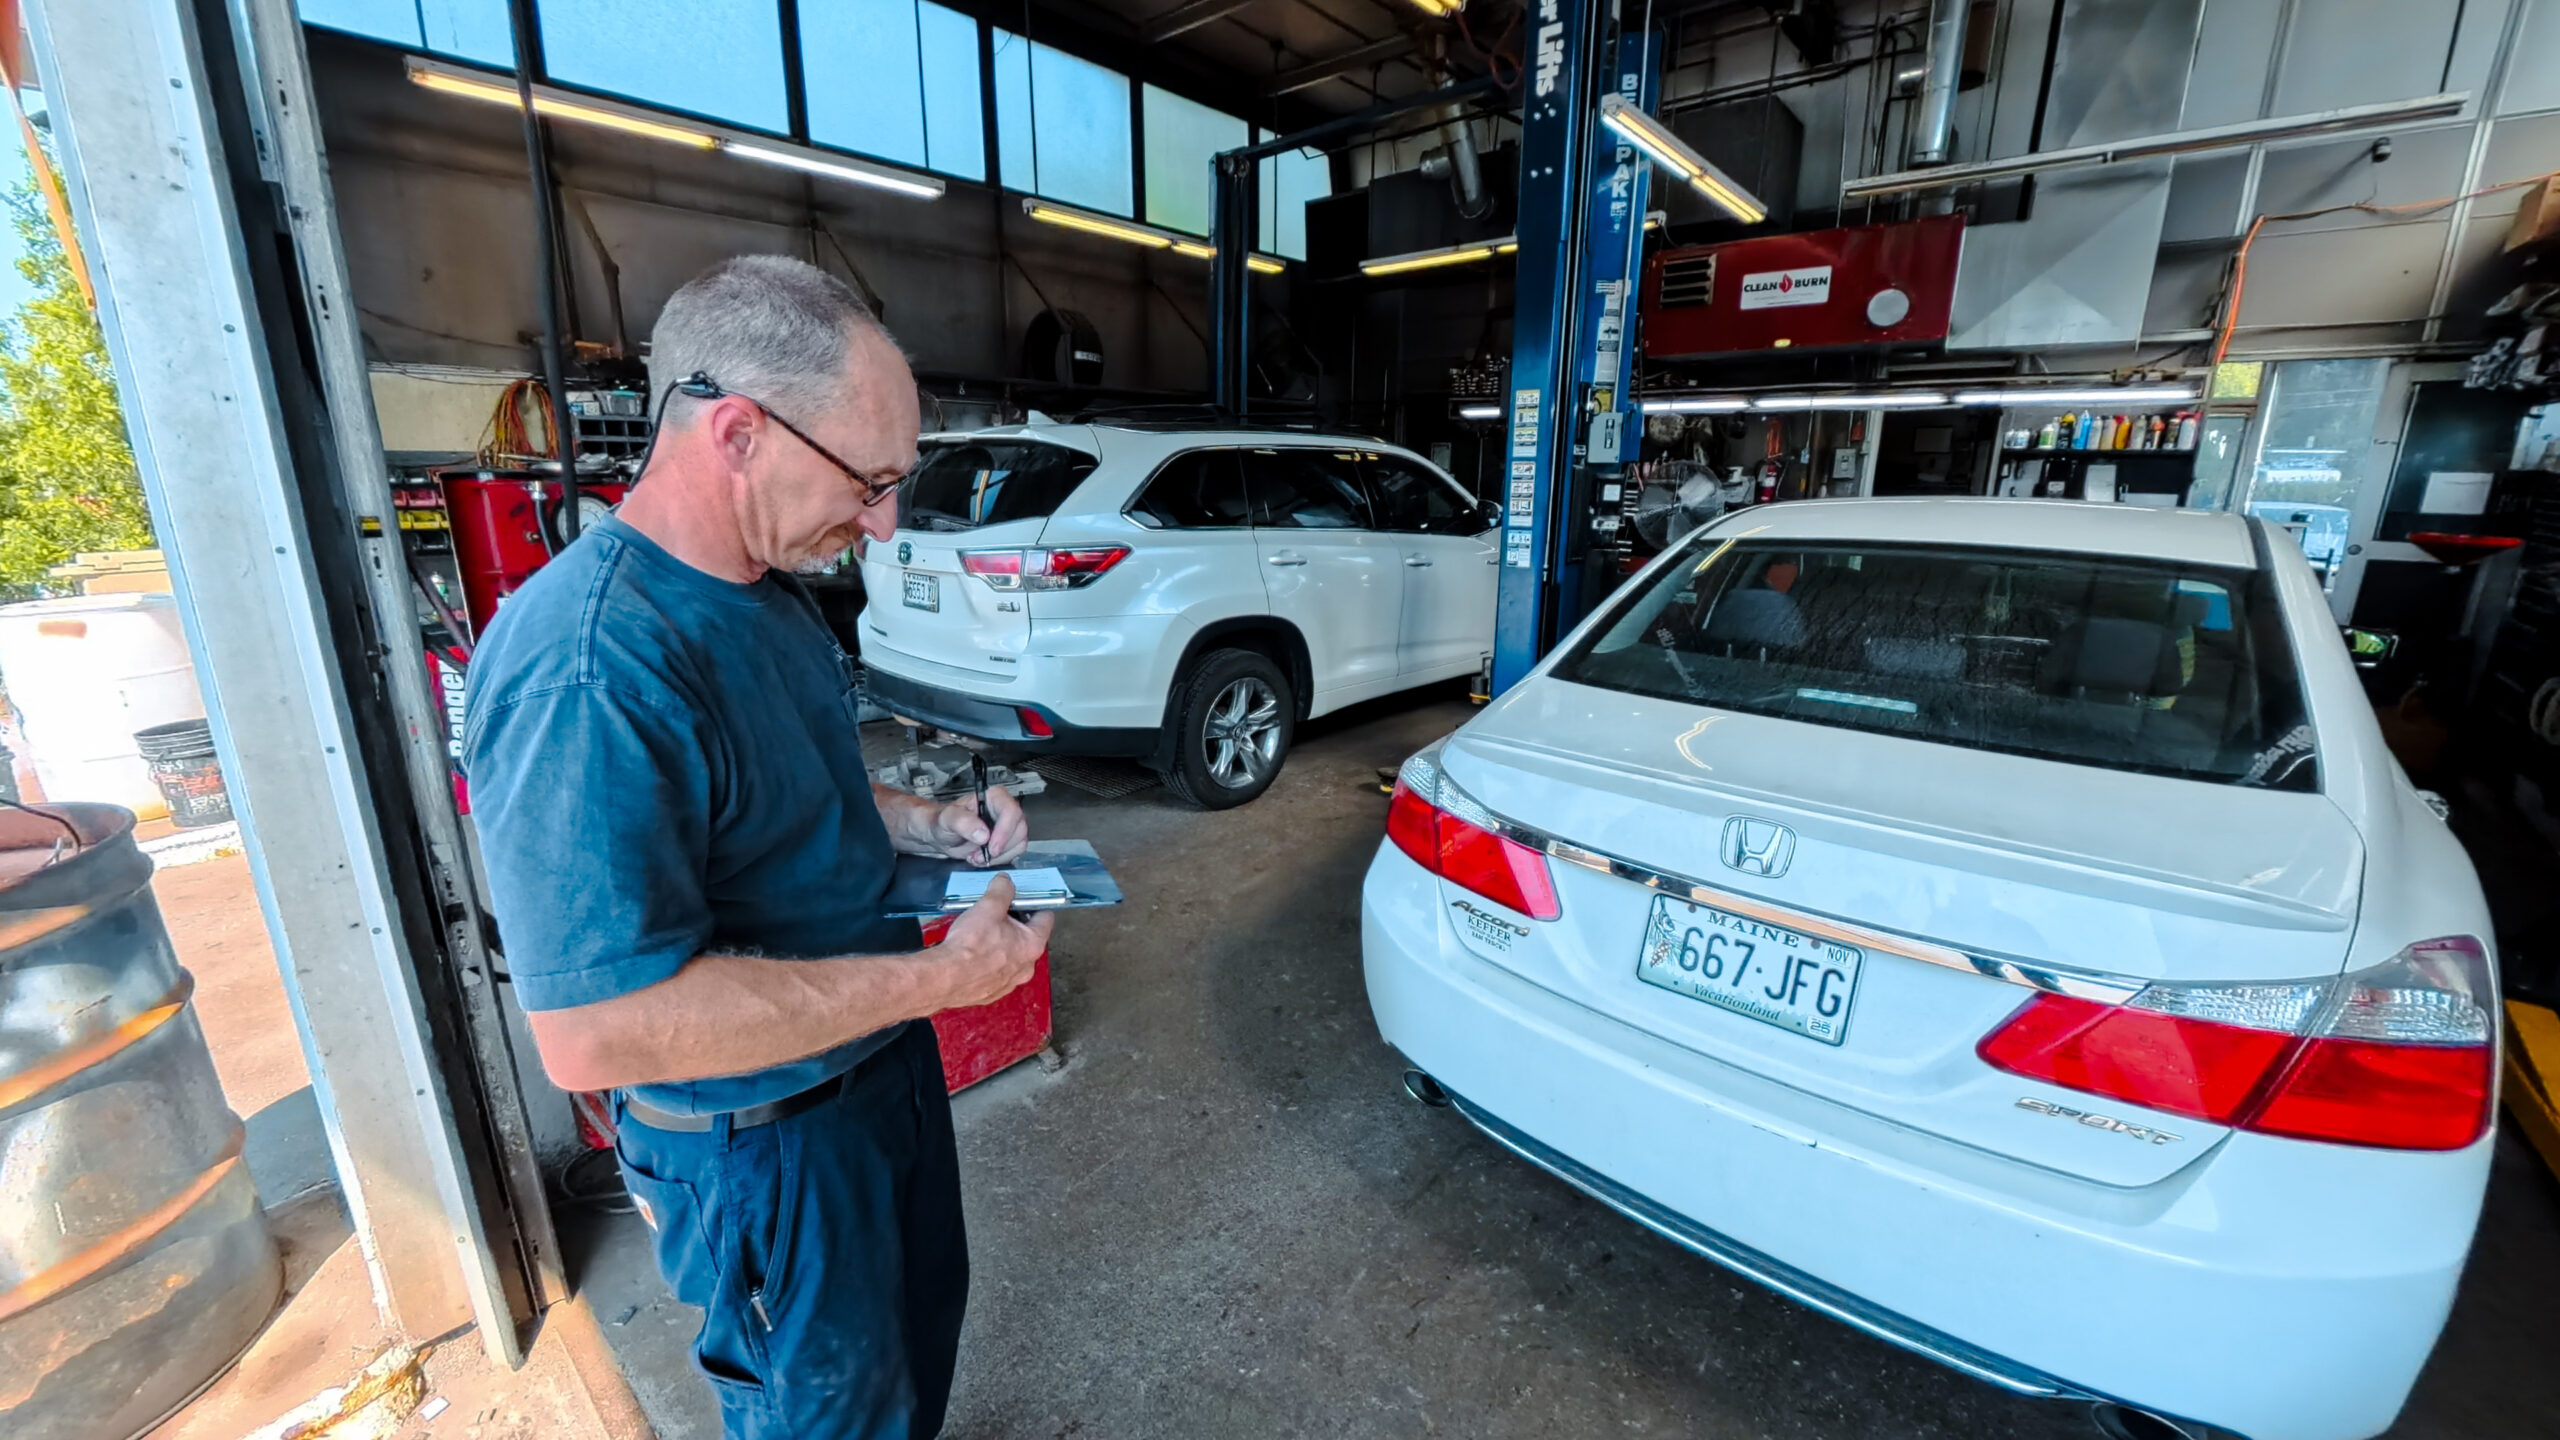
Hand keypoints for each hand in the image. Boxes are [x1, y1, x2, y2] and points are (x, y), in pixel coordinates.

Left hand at [927, 784, 1028, 863]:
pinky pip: (1014, 853)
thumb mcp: (947, 819)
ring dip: (998, 856)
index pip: (1010, 811)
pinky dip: (999, 860)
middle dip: (1000, 847)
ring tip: (978, 855)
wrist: (942, 835)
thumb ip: (962, 822)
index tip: (991, 846)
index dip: (1004, 831)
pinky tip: (983, 857)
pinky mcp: (1008, 840)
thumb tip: (982, 834)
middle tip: (980, 854)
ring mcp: (1008, 825)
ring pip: (1019, 843)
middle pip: (1019, 829)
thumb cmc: (943, 822)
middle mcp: (1004, 809)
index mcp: (993, 797)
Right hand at [930, 875, 1051, 1009]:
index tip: (1023, 898)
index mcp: (1032, 945)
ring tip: (980, 935)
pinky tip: (972, 955)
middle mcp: (1026, 967)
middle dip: (1014, 925)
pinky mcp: (992, 993)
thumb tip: (1005, 881)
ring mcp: (1009, 983)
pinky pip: (995, 973)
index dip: (1035, 904)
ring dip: (1001, 945)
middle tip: (995, 915)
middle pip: (1027, 938)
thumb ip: (1001, 891)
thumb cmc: (971, 944)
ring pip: (1010, 957)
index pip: (1046, 918)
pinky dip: (988, 963)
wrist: (945, 978)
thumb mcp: (988, 907)